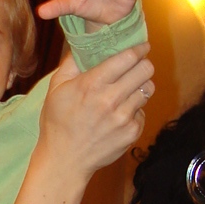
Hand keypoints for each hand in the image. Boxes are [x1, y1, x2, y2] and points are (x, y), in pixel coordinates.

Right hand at [39, 45, 154, 181]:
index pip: (127, 57)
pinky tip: (120, 114)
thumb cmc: (58, 122)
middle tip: (138, 66)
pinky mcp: (132, 133)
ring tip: (129, 90)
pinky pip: (143, 112)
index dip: (138, 49)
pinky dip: (135, 110)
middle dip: (143, 65)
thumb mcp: (56, 88)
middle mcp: (110, 99)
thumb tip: (85, 42)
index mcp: (92, 84)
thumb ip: (72, 62)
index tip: (141, 47)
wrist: (65, 160)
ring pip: (148, 89)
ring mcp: (123, 118)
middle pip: (145, 70)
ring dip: (140, 86)